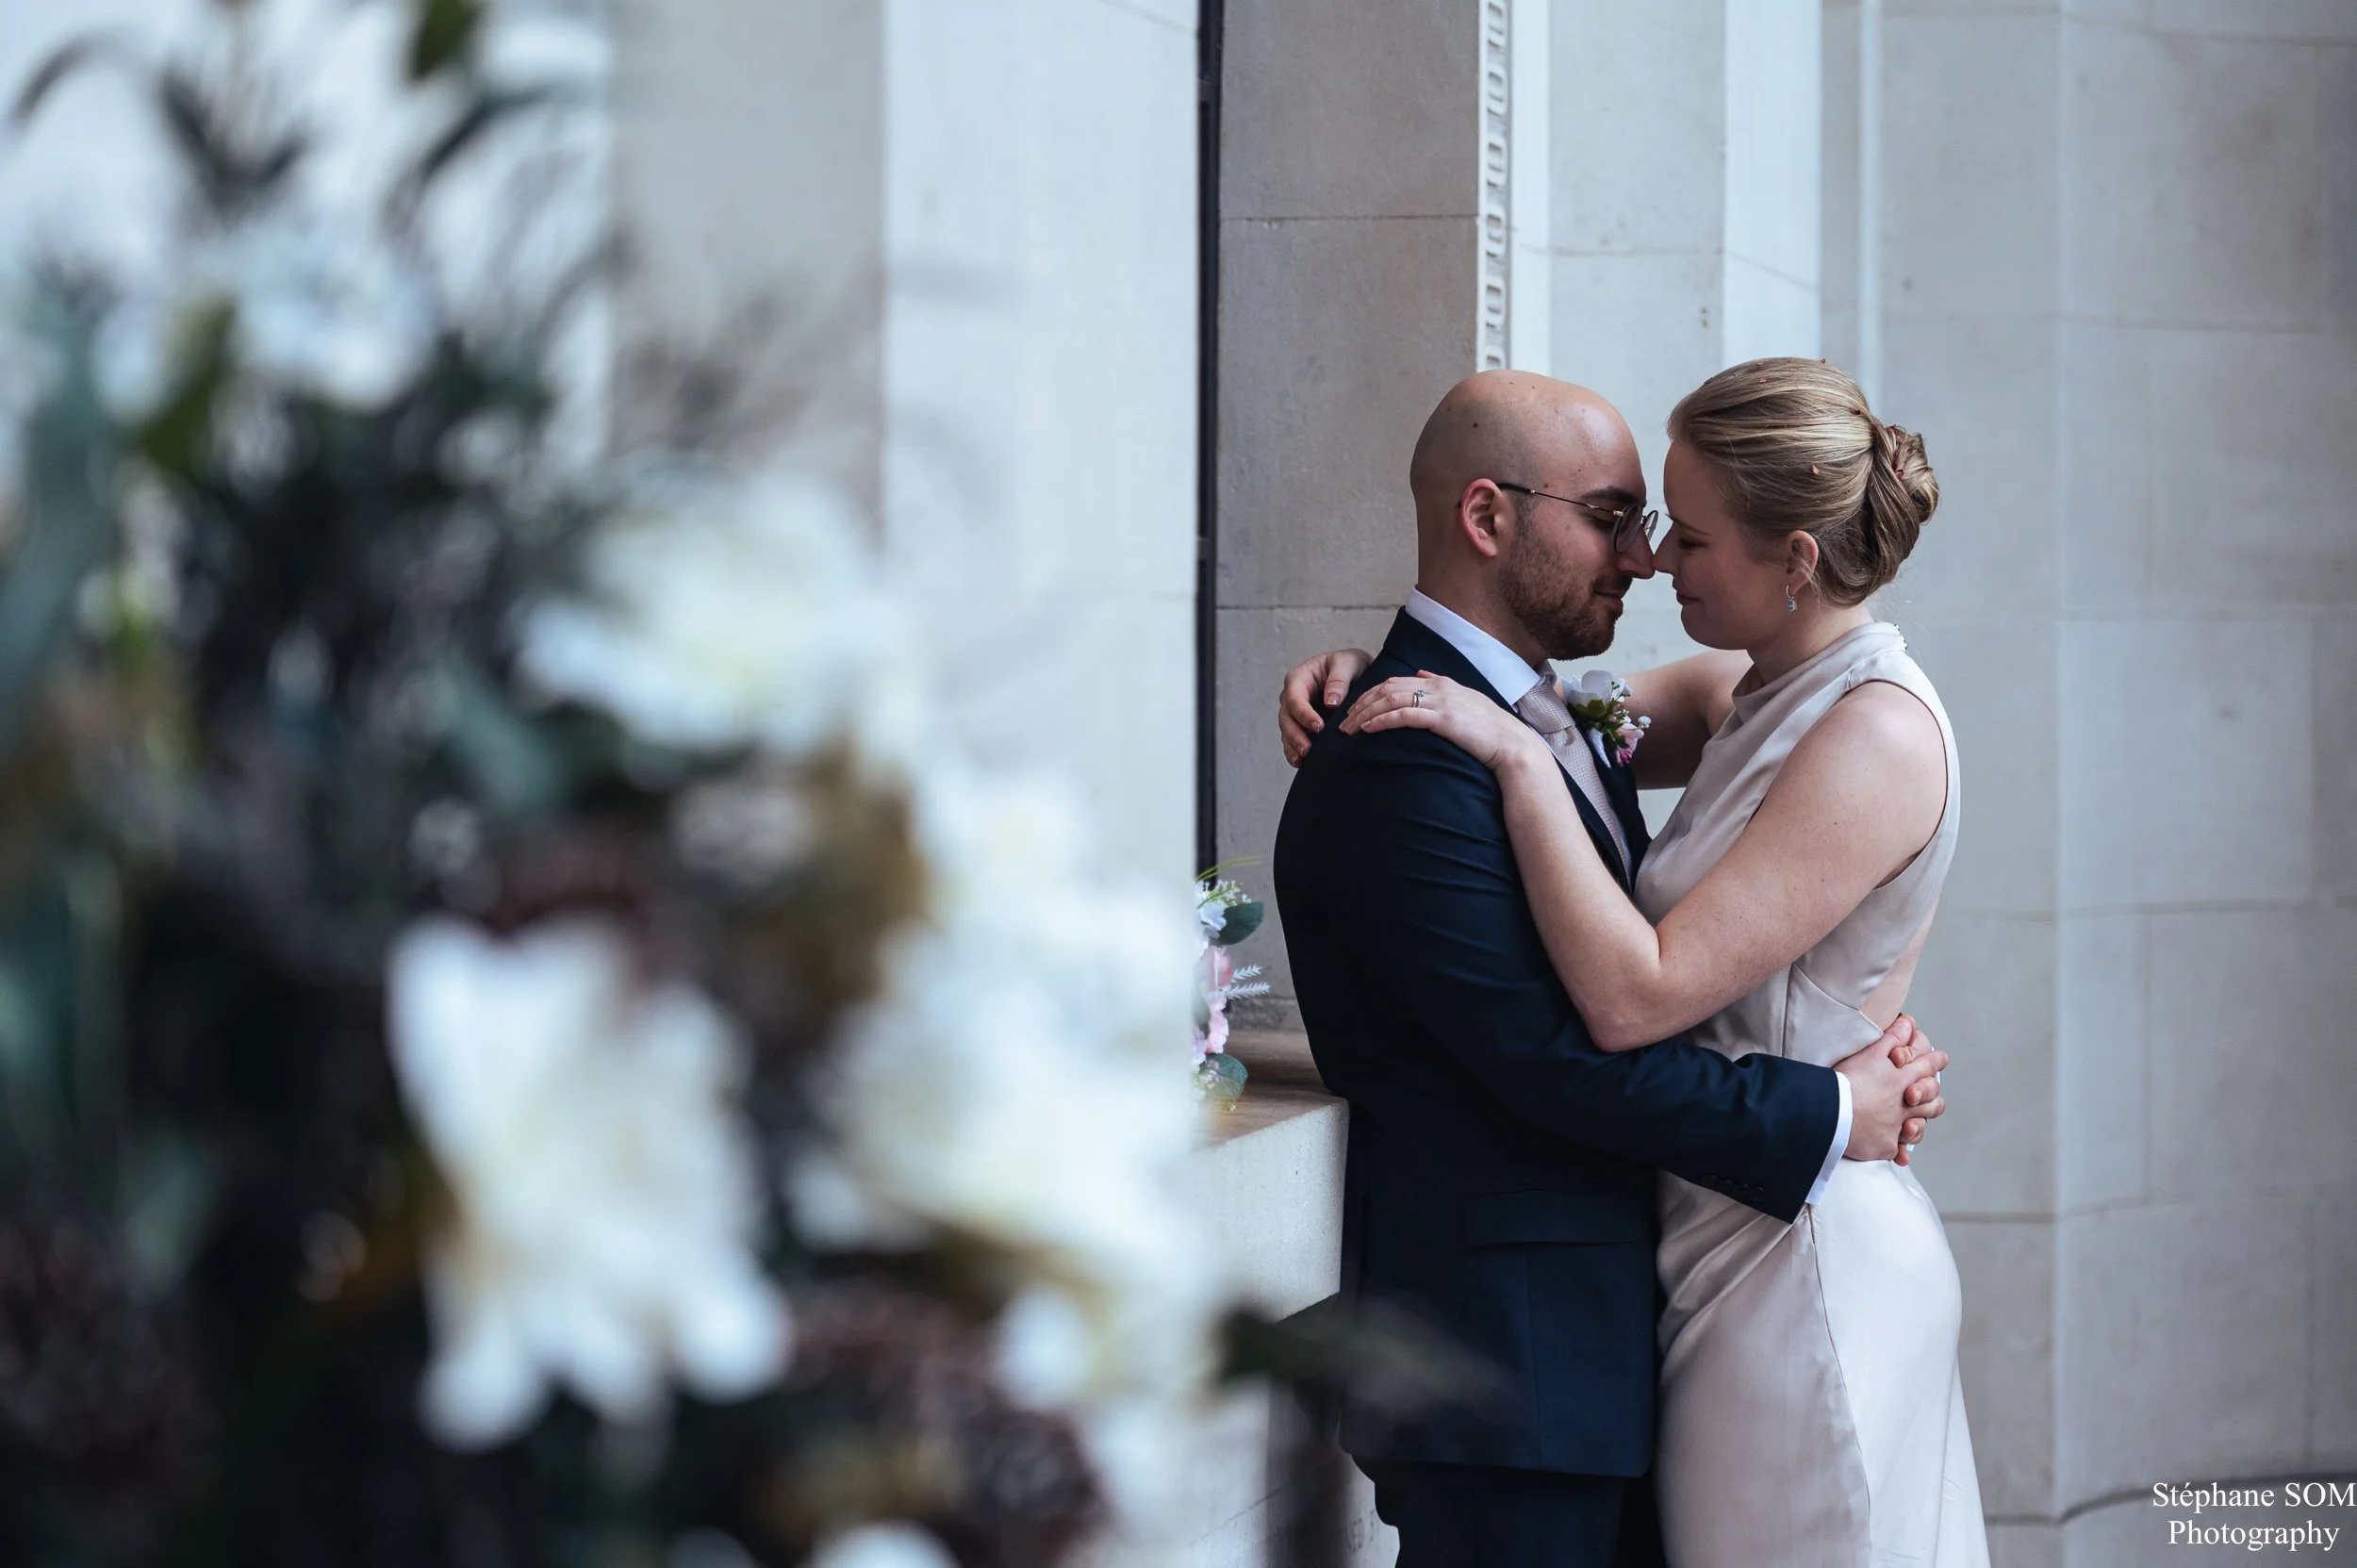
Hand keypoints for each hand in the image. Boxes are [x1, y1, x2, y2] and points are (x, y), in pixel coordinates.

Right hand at [1280, 648, 1374, 765]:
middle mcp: (1293, 696)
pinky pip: (1293, 742)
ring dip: (1294, 747)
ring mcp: (1296, 713)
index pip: (1294, 697)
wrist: (1358, 675)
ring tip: (1305, 759)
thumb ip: (1339, 679)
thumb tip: (1331, 702)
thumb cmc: (1350, 665)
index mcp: (1300, 678)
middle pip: (1286, 717)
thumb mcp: (1348, 663)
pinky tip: (1303, 764)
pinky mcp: (1303, 727)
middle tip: (1308, 749)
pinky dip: (1296, 753)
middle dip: (1295, 735)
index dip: (1303, 713)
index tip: (1318, 726)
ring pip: (1287, 732)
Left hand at [1340, 672, 1550, 775]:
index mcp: (1441, 682)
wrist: (1512, 744)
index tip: (1355, 709)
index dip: (1371, 694)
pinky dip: (1382, 720)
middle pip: (1387, 689)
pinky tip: (1367, 729)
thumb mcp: (1465, 700)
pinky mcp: (1443, 719)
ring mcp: (1441, 701)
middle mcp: (1438, 687)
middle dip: (1361, 703)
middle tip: (1344, 721)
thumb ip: (1441, 684)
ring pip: (1391, 700)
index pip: (1396, 682)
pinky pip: (1403, 716)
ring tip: (1349, 728)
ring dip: (1365, 713)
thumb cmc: (1490, 730)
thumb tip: (1421, 673)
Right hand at [1832, 1014, 1948, 1164]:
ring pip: (1918, 1127)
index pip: (1927, 1066)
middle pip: (1931, 1101)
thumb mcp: (1869, 1053)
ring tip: (1914, 1125)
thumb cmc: (1845, 1080)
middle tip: (1933, 1097)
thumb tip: (1910, 1021)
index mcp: (1902, 1079)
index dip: (1935, 1060)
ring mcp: (1897, 1126)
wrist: (1828, 1113)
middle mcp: (1905, 1104)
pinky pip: (1896, 1151)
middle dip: (1933, 1097)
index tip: (1941, 1057)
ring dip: (1918, 1125)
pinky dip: (1898, 1152)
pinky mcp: (1886, 1145)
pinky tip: (1899, 1155)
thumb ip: (1892, 1037)